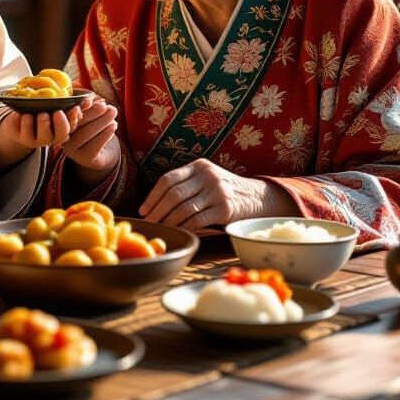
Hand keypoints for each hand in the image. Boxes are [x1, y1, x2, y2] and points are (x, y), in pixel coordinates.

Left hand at [0, 93, 88, 151]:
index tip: (74, 108)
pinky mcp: (19, 136)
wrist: (18, 121)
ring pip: (40, 136)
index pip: (72, 126)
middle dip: (59, 123)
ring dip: (37, 124)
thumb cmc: (39, 110)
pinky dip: (20, 121)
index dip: (74, 118)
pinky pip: (21, 131)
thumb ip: (68, 97)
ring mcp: (34, 138)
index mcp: (59, 128)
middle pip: (60, 134)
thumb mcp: (52, 103)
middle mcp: (50, 136)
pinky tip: (19, 114)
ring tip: (31, 114)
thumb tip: (81, 88)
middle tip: (56, 112)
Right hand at [58, 98, 118, 174]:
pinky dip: (105, 134)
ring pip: (85, 134)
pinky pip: (94, 146)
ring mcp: (72, 150)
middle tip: (105, 106)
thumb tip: (93, 99)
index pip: (66, 115)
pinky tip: (114, 125)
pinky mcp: (84, 159)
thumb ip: (89, 104)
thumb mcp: (91, 111)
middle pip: (75, 124)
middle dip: (92, 113)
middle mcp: (62, 138)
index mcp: (59, 123)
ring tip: (113, 112)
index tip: (88, 101)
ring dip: (101, 121)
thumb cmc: (94, 124)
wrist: (102, 150)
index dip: (76, 109)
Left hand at [139, 158, 294, 231]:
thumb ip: (186, 184)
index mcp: (198, 166)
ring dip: (169, 222)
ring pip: (185, 209)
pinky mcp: (225, 209)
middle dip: (157, 211)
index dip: (153, 196)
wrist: (256, 197)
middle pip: (174, 195)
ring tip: (161, 229)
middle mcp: (207, 176)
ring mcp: (217, 191)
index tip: (143, 210)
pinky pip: (198, 220)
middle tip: (149, 223)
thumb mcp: (206, 178)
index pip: (168, 179)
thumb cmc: (223, 191)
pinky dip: (185, 228)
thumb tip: (154, 204)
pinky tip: (179, 232)